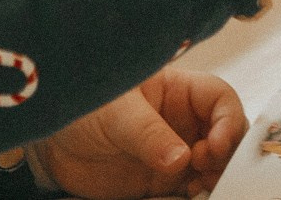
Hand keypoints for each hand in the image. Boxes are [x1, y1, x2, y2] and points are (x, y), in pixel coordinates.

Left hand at [33, 70, 246, 198]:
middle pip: (226, 132)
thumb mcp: (114, 112)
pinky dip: (202, 192)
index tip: (216, 143)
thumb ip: (146, 133)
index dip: (227, 119)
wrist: (52, 146)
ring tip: (200, 185)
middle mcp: (183, 121)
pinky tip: (192, 194)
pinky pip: (195, 187)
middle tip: (207, 166)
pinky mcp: (165, 181)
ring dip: (218, 175)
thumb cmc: (82, 109)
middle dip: (227, 151)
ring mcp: (176, 152)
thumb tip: (180, 158)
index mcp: (176, 90)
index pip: (219, 98)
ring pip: (216, 163)